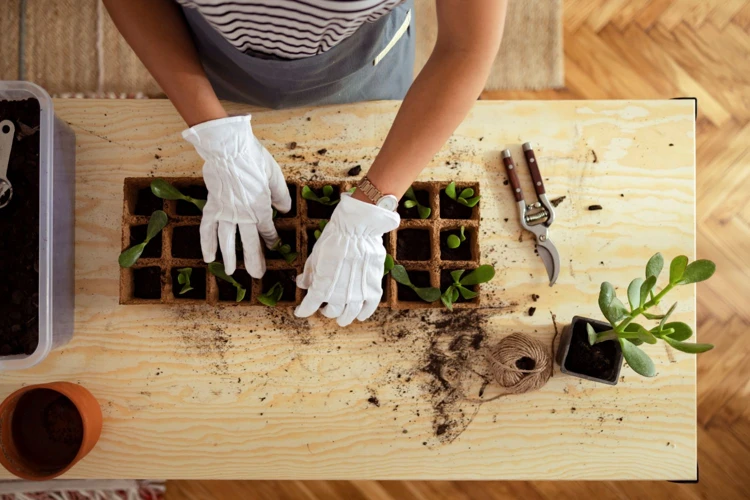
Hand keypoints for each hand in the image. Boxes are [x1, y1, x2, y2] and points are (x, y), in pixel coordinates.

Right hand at [182, 115, 290, 276]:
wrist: (228, 149)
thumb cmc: (254, 159)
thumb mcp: (275, 176)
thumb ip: (280, 195)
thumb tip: (284, 210)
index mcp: (260, 208)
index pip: (267, 230)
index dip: (272, 239)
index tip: (275, 247)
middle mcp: (242, 215)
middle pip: (249, 242)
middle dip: (254, 260)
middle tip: (257, 275)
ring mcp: (225, 212)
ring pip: (227, 240)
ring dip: (229, 257)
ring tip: (230, 271)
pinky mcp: (212, 205)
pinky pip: (207, 228)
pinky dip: (206, 242)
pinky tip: (207, 256)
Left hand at [295, 194, 399, 326]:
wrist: (358, 228)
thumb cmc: (333, 239)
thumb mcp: (315, 256)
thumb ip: (309, 274)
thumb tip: (302, 284)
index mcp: (321, 288)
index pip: (309, 306)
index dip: (303, 310)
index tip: (300, 311)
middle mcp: (339, 296)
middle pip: (331, 312)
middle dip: (325, 310)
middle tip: (324, 307)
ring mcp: (358, 294)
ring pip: (349, 314)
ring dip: (343, 317)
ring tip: (342, 318)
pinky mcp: (373, 289)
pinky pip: (369, 307)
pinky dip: (364, 313)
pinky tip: (360, 315)